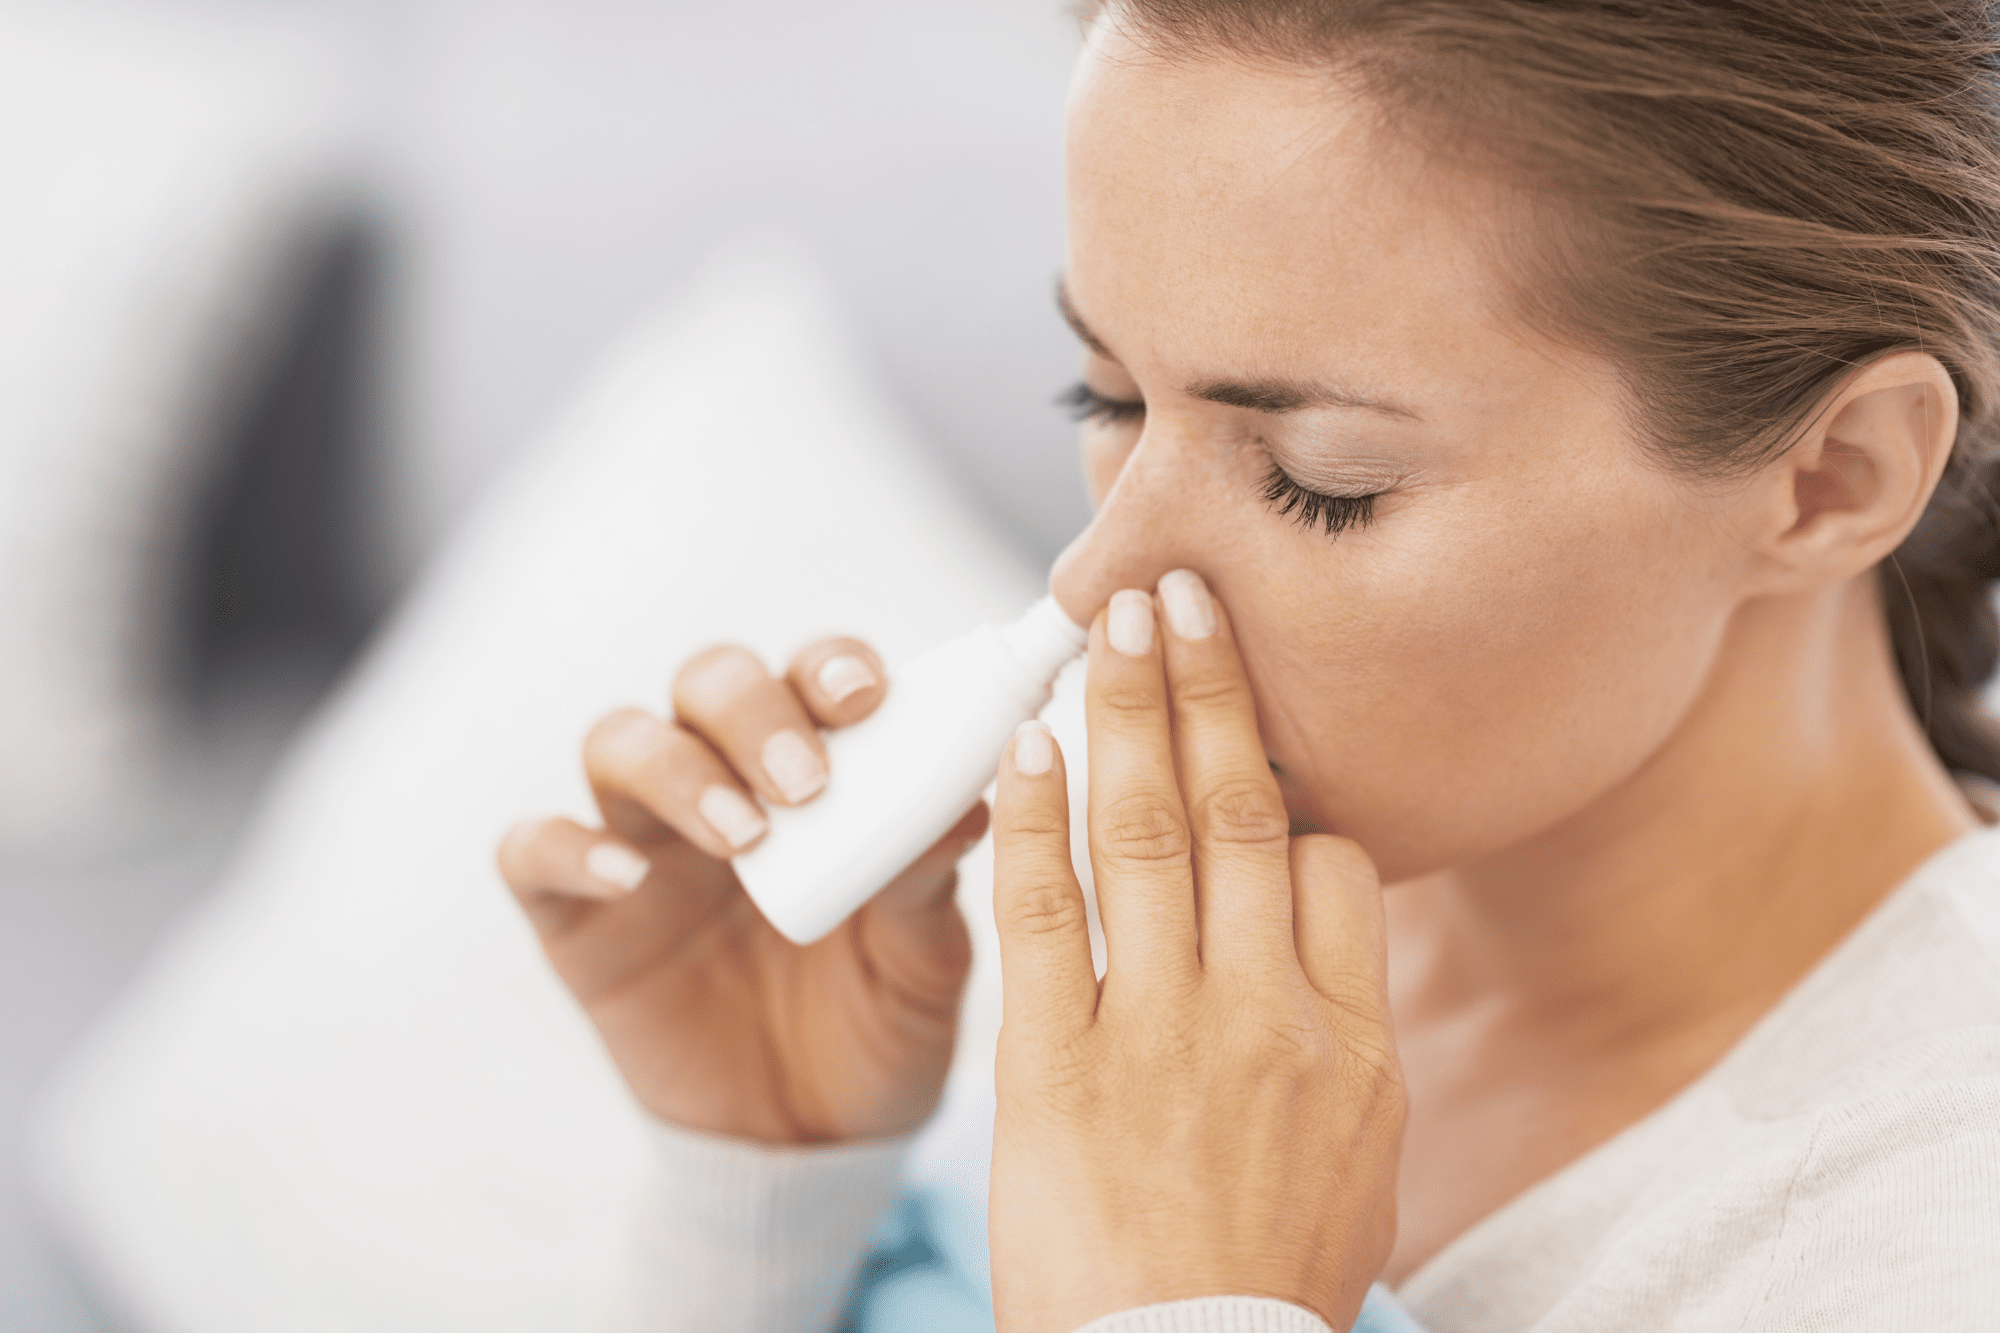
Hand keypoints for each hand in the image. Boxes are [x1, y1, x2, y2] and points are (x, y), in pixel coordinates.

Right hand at [496, 637, 982, 1144]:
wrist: (808, 1144)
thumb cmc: (876, 1027)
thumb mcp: (923, 963)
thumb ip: (929, 882)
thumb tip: (971, 804)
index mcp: (819, 772)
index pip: (813, 677)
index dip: (832, 668)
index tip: (868, 699)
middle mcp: (724, 782)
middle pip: (709, 684)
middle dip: (753, 711)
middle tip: (806, 781)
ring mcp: (644, 842)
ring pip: (618, 742)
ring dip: (675, 769)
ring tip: (742, 838)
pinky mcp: (575, 915)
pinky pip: (533, 851)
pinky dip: (569, 848)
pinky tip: (629, 880)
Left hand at [987, 571, 1404, 1331]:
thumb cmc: (1269, 1293)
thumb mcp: (1363, 1171)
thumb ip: (1347, 1047)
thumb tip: (1325, 950)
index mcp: (1352, 1043)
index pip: (1333, 866)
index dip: (1288, 789)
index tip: (1247, 733)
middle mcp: (1264, 1016)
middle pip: (1241, 812)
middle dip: (1211, 688)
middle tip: (1184, 588)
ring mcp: (1160, 1035)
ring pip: (1148, 833)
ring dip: (1130, 715)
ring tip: (1114, 622)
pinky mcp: (1053, 1069)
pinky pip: (1045, 912)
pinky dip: (1033, 820)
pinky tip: (1026, 746)